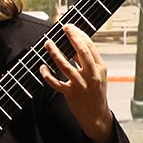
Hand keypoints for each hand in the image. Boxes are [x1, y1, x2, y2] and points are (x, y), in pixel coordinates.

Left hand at [39, 24, 114, 142]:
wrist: (96, 115)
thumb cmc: (96, 92)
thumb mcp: (97, 75)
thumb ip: (87, 61)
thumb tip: (73, 45)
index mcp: (100, 68)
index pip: (90, 47)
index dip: (79, 35)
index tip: (70, 27)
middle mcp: (92, 75)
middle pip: (81, 52)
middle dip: (72, 38)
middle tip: (63, 28)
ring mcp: (81, 85)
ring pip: (66, 66)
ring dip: (55, 53)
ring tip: (48, 43)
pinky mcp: (71, 94)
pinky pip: (56, 83)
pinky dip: (47, 75)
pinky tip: (42, 67)